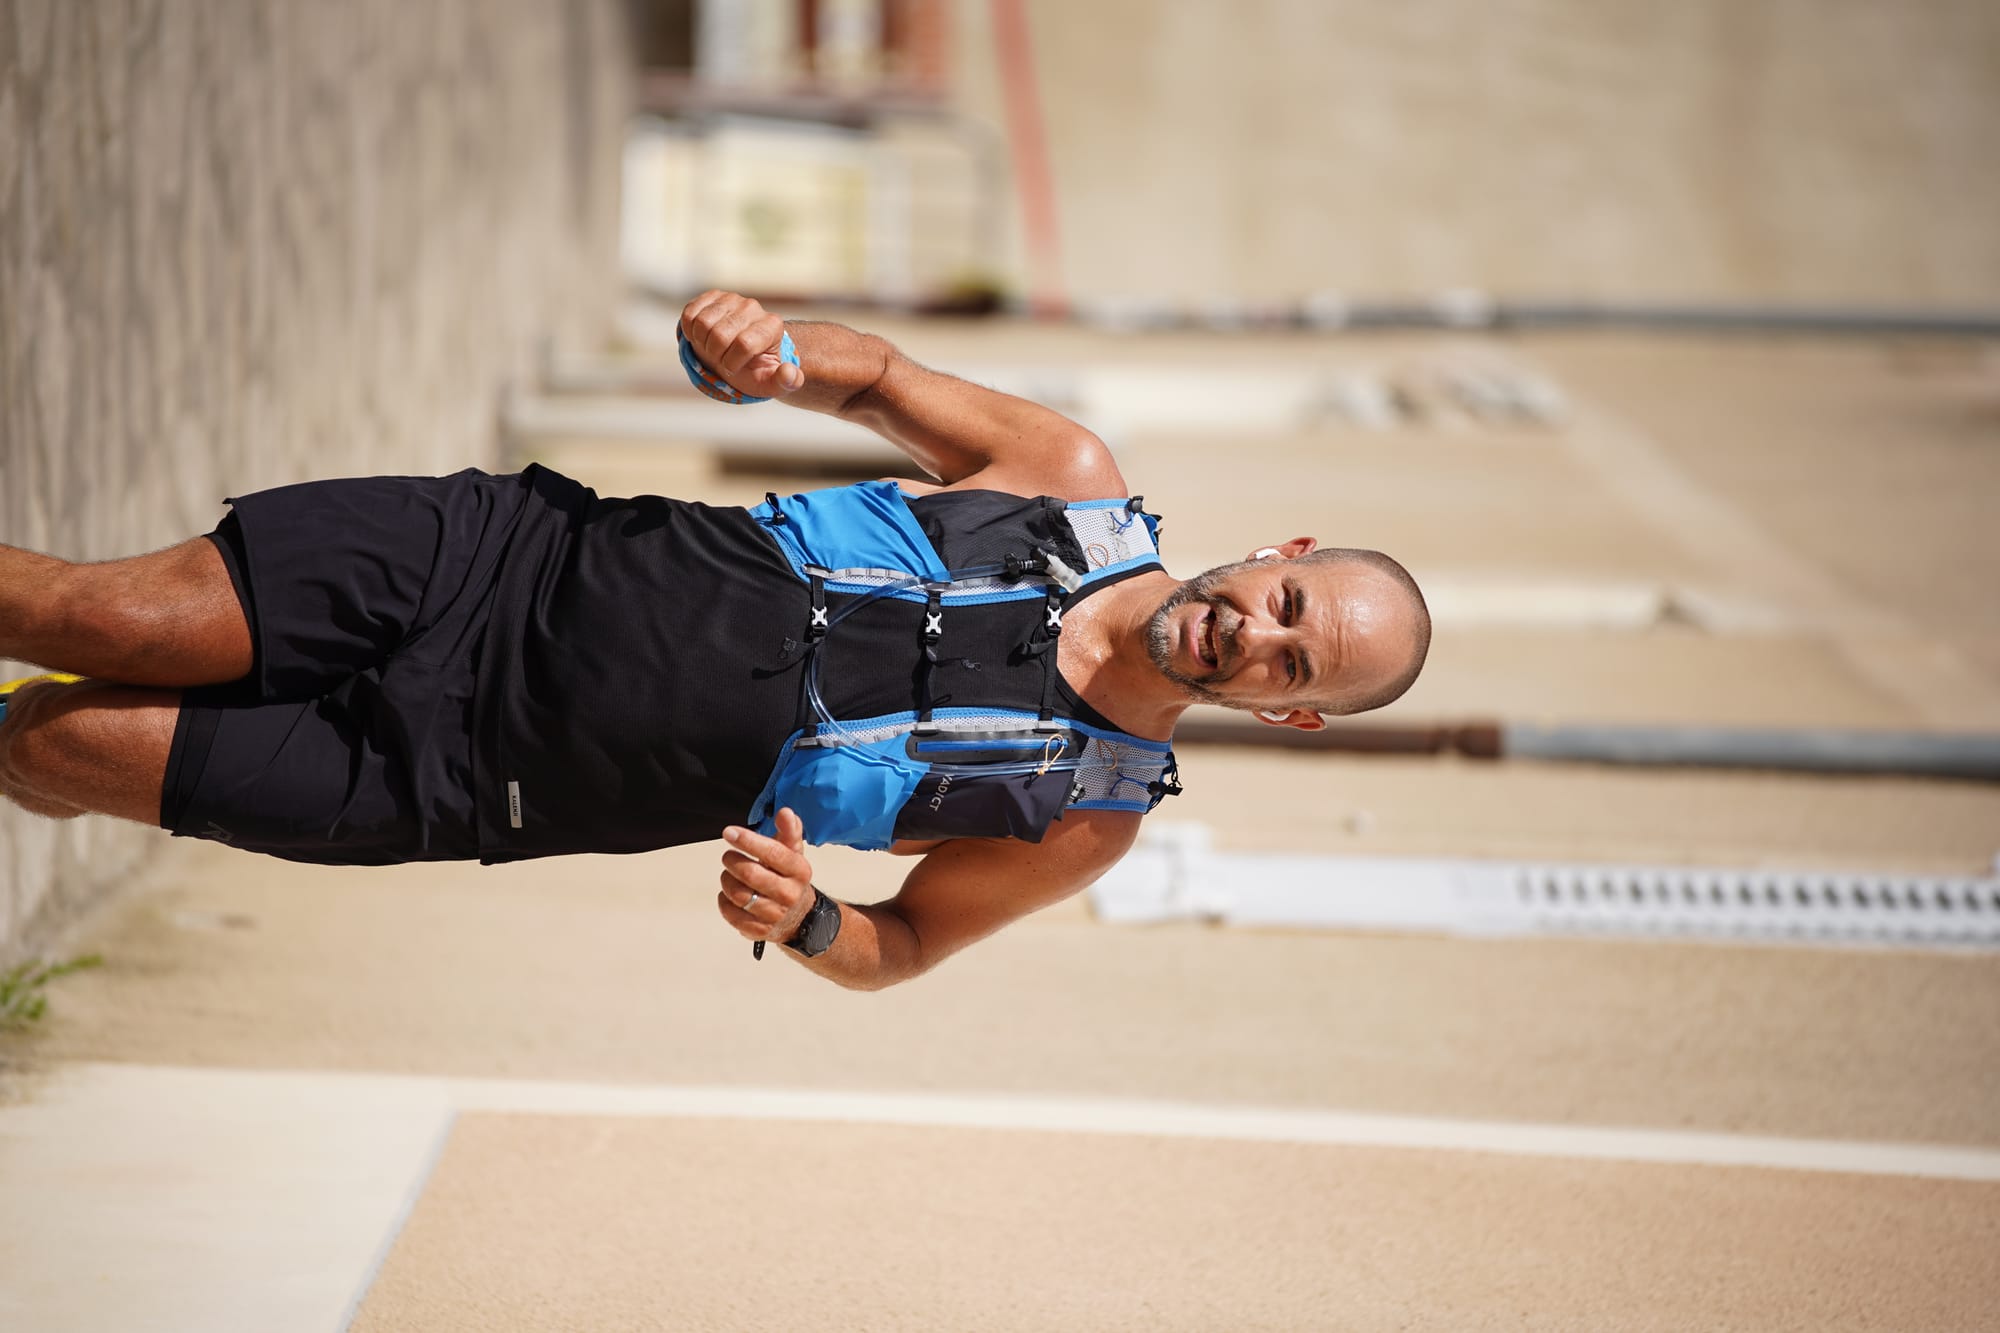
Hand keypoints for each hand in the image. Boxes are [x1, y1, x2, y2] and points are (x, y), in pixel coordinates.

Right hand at [681, 290, 804, 397]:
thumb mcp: (771, 383)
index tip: (736, 367)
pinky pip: (689, 314)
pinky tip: (702, 337)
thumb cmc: (754, 371)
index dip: (732, 363)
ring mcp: (732, 299)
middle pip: (720, 335)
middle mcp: (753, 307)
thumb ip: (787, 382)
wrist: (739, 356)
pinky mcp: (712, 296)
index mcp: (772, 326)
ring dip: (702, 343)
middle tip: (722, 359)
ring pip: (703, 323)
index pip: (744, 344)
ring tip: (714, 348)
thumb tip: (789, 373)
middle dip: (716, 355)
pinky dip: (690, 332)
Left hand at [718, 808, 816, 947]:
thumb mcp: (793, 853)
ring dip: (727, 881)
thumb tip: (786, 812)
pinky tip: (728, 895)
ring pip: (738, 895)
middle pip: (751, 875)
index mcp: (799, 870)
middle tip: (728, 856)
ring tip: (729, 874)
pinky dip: (724, 902)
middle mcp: (789, 894)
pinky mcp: (760, 931)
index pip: (773, 852)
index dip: (748, 841)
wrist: (800, 917)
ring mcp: (775, 914)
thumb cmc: (789, 879)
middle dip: (732, 861)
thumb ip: (789, 831)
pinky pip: (732, 914)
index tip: (730, 832)